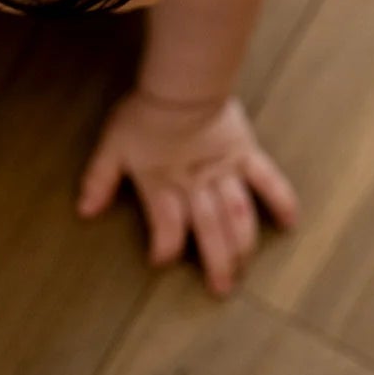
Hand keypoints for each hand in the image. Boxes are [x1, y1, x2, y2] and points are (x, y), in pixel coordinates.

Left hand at [77, 91, 297, 295]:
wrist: (181, 84)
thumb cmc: (144, 114)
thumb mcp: (112, 145)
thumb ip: (99, 178)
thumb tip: (84, 211)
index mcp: (163, 185)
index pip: (166, 226)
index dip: (164, 247)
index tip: (161, 262)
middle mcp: (196, 185)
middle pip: (208, 230)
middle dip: (215, 262)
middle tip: (221, 290)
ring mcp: (224, 172)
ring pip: (237, 215)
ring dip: (243, 245)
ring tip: (246, 270)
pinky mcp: (245, 154)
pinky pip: (268, 180)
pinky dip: (281, 200)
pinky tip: (290, 223)